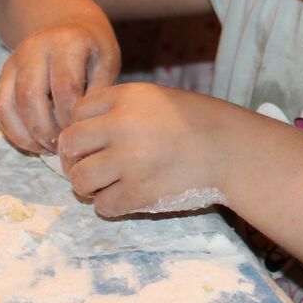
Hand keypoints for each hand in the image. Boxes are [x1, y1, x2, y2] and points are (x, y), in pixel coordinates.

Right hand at [0, 23, 119, 155]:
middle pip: (30, 96)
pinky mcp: (3, 74)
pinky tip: (33, 143)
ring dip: (28, 134)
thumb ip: (98, 92)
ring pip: (9, 104)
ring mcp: (14, 61)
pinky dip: (14, 131)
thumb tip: (85, 127)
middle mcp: (35, 48)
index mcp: (67, 43)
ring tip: (49, 148)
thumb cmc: (92, 51)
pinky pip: (0, 108)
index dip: (71, 117)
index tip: (82, 134)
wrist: (67, 27)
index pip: (64, 86)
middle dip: (46, 129)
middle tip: (63, 147)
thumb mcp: (106, 63)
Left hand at [58, 83, 233, 217]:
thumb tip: (81, 133)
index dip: (82, 129)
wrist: (232, 150)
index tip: (93, 141)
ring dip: (89, 185)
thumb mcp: (156, 99)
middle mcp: (123, 125)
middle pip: (70, 144)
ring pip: (80, 179)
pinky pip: (104, 205)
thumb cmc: (196, 123)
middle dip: (75, 157)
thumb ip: (120, 108)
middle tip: (90, 165)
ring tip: (106, 184)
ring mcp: (130, 160)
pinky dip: (109, 205)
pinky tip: (124, 197)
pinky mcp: (140, 192)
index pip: (77, 112)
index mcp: (128, 97)